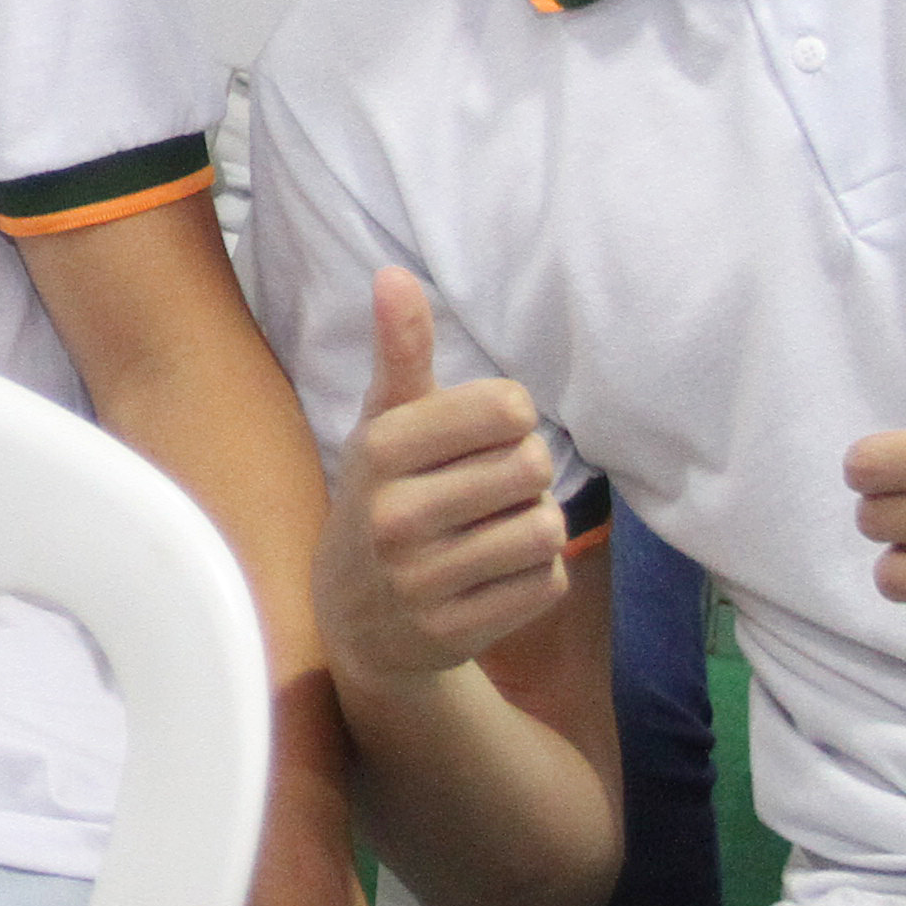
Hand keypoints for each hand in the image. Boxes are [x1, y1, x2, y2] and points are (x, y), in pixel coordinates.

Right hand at [317, 271, 571, 683]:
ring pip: (546, 528)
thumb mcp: (385, 423)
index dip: (510, 420)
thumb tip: (394, 273)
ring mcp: (423, 580)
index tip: (479, 438)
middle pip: (534, 467)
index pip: (508, 408)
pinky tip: (492, 577)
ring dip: (535, 526)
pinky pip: (548, 583)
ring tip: (492, 533)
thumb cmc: (385, 496)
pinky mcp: (458, 631)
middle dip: (525, 476)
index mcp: (381, 448)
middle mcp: (395, 515)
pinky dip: (535, 576)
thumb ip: (401, 351)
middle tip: (488, 491)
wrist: (357, 618)